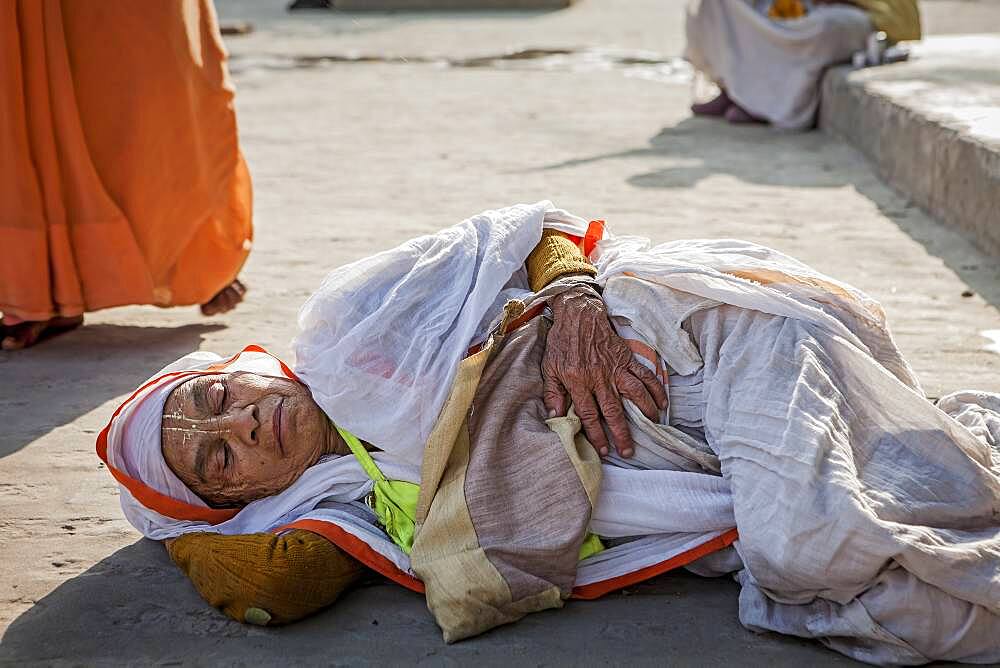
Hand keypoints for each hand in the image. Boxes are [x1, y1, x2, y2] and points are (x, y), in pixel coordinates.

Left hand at [542, 286, 667, 456]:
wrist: (579, 315)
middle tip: (628, 451)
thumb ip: (552, 392)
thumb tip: (555, 415)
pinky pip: (644, 376)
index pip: (589, 414)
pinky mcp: (626, 359)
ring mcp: (615, 368)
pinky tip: (662, 403)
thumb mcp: (549, 368)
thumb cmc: (562, 342)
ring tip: (651, 428)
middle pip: (613, 410)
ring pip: (634, 394)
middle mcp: (599, 377)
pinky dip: (655, 389)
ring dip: (644, 413)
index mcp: (578, 381)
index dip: (596, 434)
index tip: (603, 450)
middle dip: (621, 433)